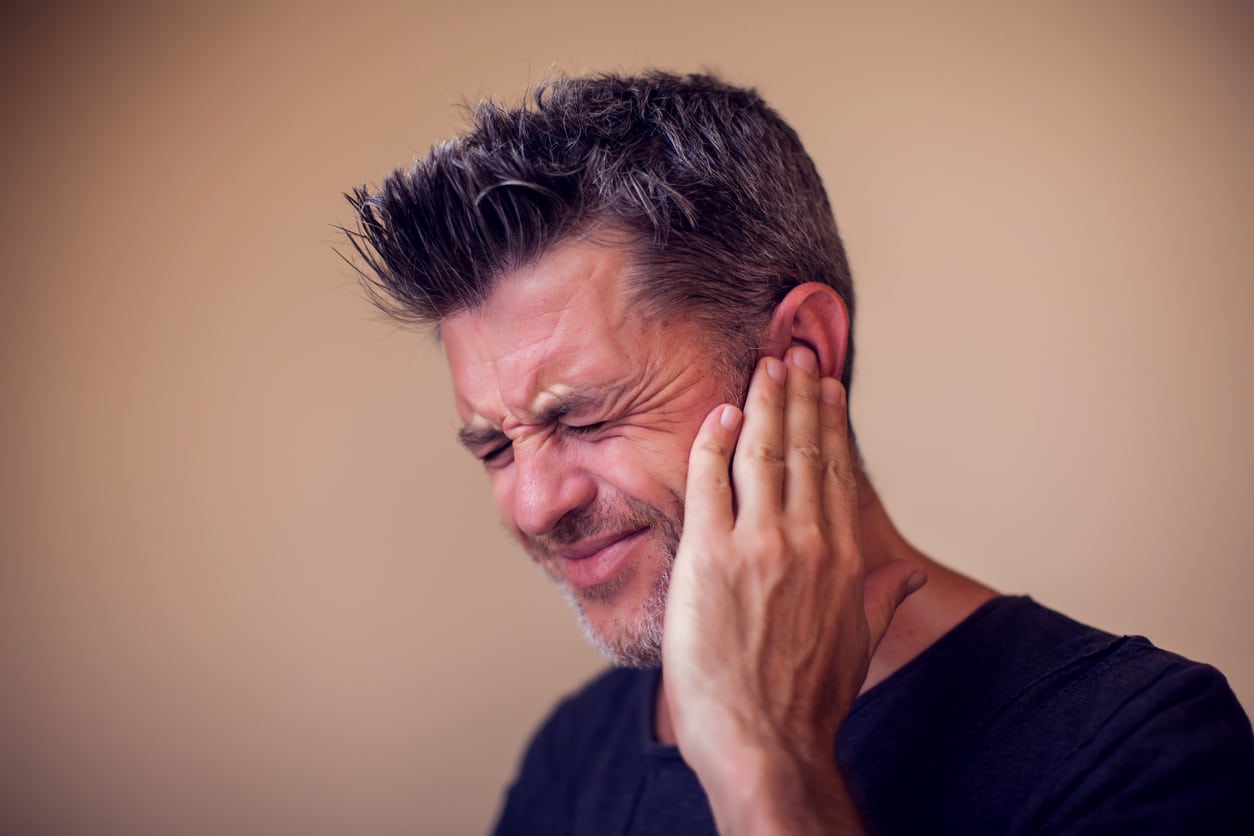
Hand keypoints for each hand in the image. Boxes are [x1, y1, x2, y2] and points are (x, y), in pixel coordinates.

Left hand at [662, 346, 924, 833]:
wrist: (767, 743)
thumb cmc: (808, 703)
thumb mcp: (858, 646)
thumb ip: (882, 598)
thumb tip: (909, 573)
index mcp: (843, 558)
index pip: (835, 471)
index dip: (828, 423)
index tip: (826, 387)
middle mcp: (807, 540)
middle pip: (802, 449)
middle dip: (797, 395)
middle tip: (791, 353)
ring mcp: (759, 544)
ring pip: (762, 453)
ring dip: (763, 403)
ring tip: (764, 366)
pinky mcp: (710, 556)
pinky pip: (710, 480)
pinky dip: (714, 441)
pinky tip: (719, 413)